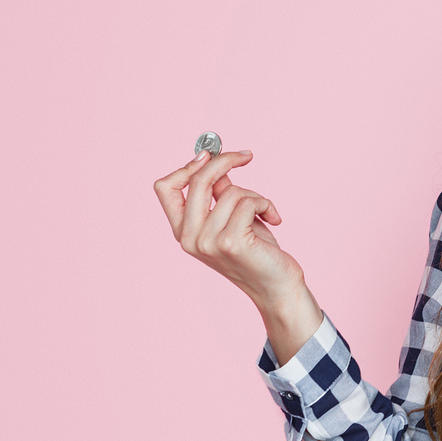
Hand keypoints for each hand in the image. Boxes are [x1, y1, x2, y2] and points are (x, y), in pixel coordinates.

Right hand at [153, 149, 311, 319]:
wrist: (277, 286)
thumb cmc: (257, 252)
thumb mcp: (233, 218)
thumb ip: (220, 194)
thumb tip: (217, 163)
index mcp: (182, 231)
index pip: (164, 188)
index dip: (186, 166)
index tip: (209, 154)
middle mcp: (189, 238)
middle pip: (197, 181)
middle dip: (224, 161)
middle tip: (247, 156)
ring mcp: (208, 242)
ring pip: (231, 191)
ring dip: (255, 196)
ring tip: (264, 212)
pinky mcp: (230, 242)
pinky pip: (248, 202)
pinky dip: (266, 204)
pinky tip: (274, 219)